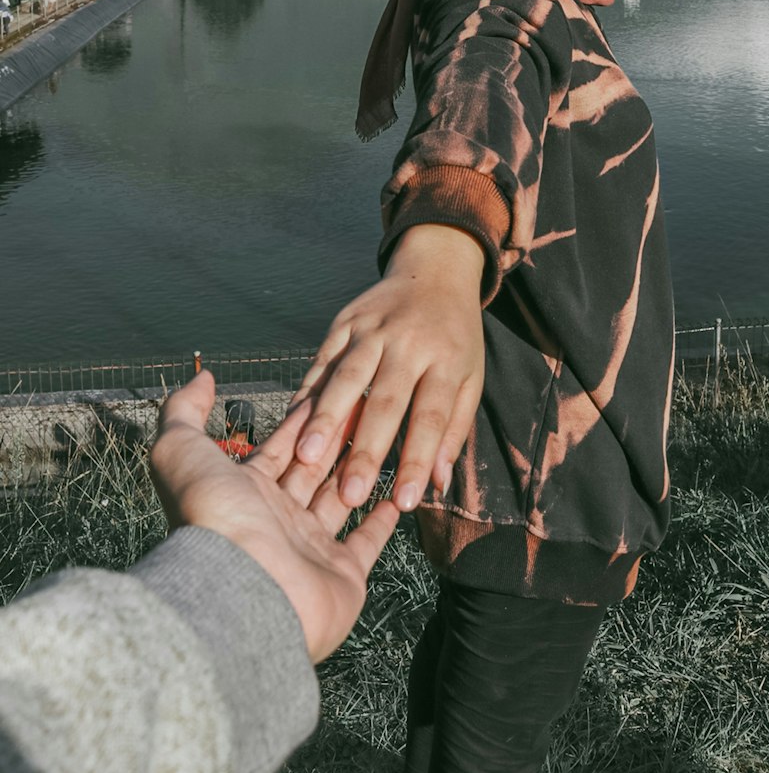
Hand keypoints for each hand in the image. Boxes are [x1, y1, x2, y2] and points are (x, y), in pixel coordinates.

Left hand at [151, 370, 398, 663]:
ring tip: (383, 437)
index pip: (279, 448)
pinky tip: (395, 495)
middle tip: (363, 404)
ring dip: (359, 469)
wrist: (241, 592)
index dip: (301, 420)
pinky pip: (367, 543)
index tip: (327, 390)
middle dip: (334, 437)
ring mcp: (309, 549)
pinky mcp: (342, 574)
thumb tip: (201, 377)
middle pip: (312, 469)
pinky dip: (381, 521)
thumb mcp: (182, 451)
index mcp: (244, 492)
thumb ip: (185, 411)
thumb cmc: (211, 519)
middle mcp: (276, 520)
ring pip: (341, 498)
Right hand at [289, 224, 484, 513]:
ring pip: (346, 378)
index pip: (431, 417)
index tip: (404, 502)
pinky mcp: (345, 321)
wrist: (435, 270)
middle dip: (366, 450)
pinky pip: (323, 359)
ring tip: (306, 458)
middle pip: (384, 401)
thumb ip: (454, 429)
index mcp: (446, 360)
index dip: (416, 459)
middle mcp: (408, 343)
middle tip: (349, 494)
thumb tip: (436, 484)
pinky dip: (307, 390)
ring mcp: (373, 329)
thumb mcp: (472, 376)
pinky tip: (292, 422)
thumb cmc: (456, 337)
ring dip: (325, 419)